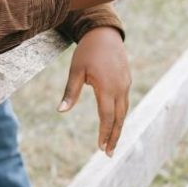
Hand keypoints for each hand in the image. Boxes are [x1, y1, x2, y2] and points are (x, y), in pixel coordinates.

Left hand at [58, 27, 129, 156]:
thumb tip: (61, 111)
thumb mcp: (76, 70)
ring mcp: (125, 84)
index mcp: (108, 87)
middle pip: (119, 118)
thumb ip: (70, 92)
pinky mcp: (126, 80)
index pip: (107, 116)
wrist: (104, 33)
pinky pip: (124, 102)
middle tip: (108, 153)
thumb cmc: (87, 51)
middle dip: (114, 136)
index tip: (100, 148)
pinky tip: (115, 121)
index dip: (104, 133)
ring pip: (124, 111)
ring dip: (118, 127)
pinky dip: (120, 114)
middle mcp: (120, 88)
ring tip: (112, 142)